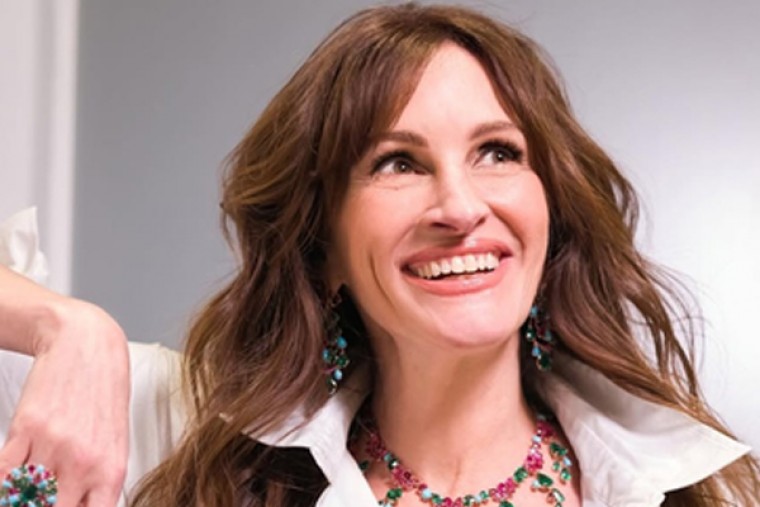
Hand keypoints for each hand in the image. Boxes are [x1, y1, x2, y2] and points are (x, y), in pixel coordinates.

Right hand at [0, 299, 129, 505]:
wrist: (88, 346)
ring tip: (30, 486)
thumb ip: (99, 482)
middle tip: (45, 498)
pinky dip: (4, 483)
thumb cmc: (104, 394)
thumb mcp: (116, 442)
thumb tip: (83, 506)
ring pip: (23, 500)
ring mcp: (53, 447)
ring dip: (22, 498)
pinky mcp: (24, 430)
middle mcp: (84, 463)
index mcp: (111, 471)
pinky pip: (5, 475)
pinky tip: (11, 479)